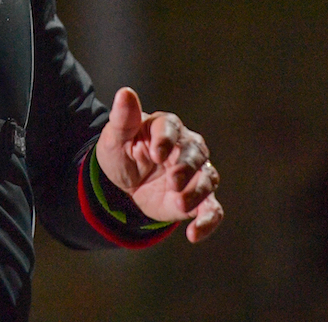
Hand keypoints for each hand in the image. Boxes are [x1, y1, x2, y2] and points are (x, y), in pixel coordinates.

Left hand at [94, 87, 223, 242]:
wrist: (125, 183)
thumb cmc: (122, 151)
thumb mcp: (116, 137)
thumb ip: (123, 118)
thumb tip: (125, 92)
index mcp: (166, 128)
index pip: (171, 129)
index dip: (166, 140)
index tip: (156, 153)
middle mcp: (186, 148)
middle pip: (195, 153)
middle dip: (186, 166)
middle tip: (173, 179)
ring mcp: (195, 174)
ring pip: (208, 179)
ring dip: (197, 192)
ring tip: (180, 204)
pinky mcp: (197, 199)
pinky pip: (211, 209)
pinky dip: (208, 221)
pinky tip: (194, 234)